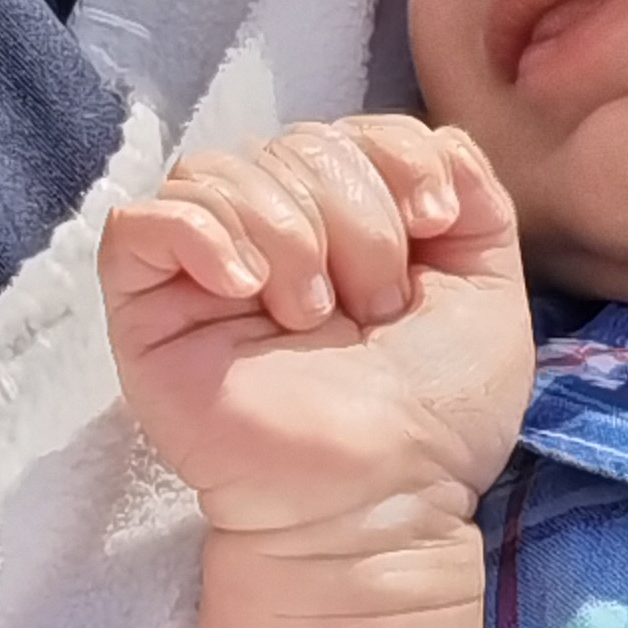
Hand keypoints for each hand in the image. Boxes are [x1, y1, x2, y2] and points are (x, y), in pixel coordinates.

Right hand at [98, 116, 530, 539]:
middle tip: (371, 307)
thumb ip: (475, 197)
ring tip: (311, 314)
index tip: (430, 222)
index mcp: (339, 214)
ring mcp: (201, 265)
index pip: (347, 126)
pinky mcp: (146, 308)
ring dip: (287, 232)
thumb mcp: (487, 293)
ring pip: (218, 170)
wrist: (385, 502)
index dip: (394, 155)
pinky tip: (247, 286)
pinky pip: (141, 223)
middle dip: (353, 216)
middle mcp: (267, 226)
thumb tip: (437, 143)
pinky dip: (199, 236)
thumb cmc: (434, 414)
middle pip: (291, 144)